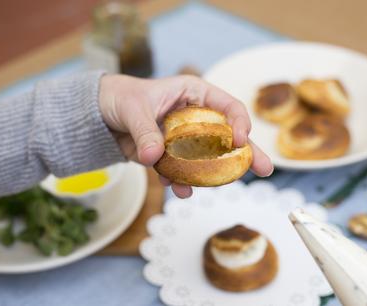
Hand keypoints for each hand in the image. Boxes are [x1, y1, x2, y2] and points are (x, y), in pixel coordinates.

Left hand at [99, 74, 272, 197]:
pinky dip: (180, 181)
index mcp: (194, 94)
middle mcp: (195, 117)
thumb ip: (145, 131)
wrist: (100, 116)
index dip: (239, 122)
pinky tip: (176, 188)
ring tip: (212, 188)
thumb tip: (154, 156)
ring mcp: (185, 139)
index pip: (228, 106)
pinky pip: (182, 171)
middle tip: (265, 169)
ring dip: (211, 175)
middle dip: (247, 153)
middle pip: (228, 136)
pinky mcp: (172, 156)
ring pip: (208, 158)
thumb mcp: (133, 109)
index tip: (240, 141)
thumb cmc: (120, 98)